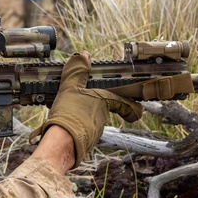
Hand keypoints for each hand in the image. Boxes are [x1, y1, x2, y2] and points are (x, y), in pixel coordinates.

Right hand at [35, 52, 143, 166]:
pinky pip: (81, 131)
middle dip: (92, 106)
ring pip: (90, 121)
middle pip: (103, 111)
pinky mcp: (84, 142)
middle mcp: (102, 118)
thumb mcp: (70, 87)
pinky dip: (73, 125)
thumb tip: (84, 55)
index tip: (137, 111)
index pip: (126, 104)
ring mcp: (94, 132)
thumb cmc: (70, 113)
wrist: (61, 143)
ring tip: (63, 110)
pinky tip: (60, 121)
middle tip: (77, 100)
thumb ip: (77, 71)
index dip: (132, 107)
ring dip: (80, 115)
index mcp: (104, 102)